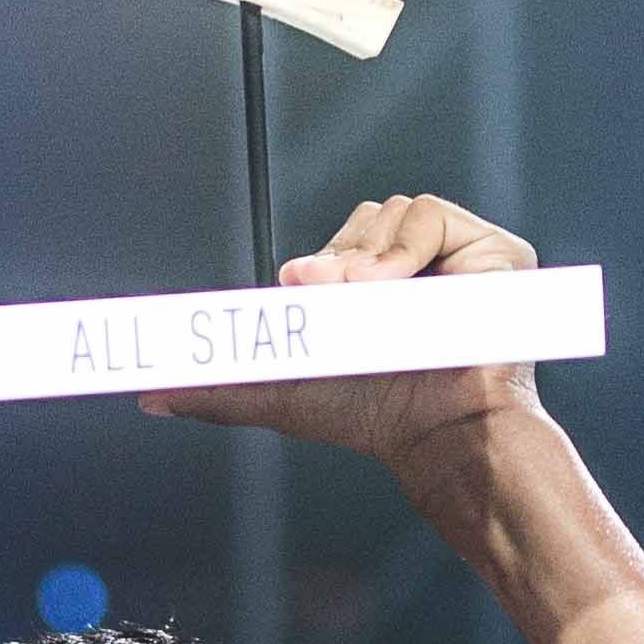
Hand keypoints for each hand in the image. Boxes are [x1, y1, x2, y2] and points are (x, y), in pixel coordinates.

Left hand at [143, 191, 553, 479]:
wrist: (437, 432)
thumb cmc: (374, 417)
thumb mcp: (282, 395)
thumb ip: (219, 388)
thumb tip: (149, 393)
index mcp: (372, 290)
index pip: (335, 246)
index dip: (317, 264)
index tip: (299, 288)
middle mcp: (414, 269)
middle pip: (363, 218)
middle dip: (341, 260)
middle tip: (339, 302)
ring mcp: (455, 256)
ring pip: (393, 211)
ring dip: (372, 260)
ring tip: (379, 306)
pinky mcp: (494, 251)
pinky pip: (432, 214)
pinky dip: (410, 249)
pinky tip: (410, 290)